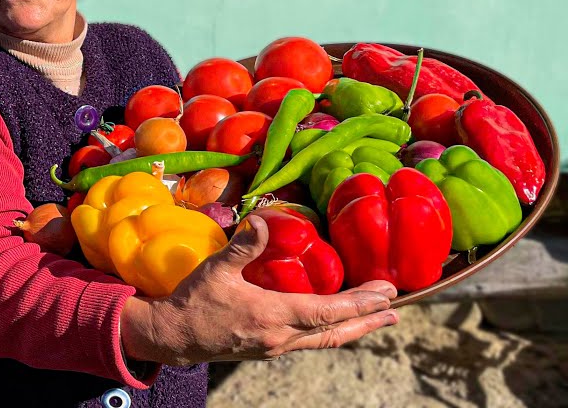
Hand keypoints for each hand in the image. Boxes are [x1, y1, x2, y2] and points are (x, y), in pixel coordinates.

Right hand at [121, 215, 398, 365]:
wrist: (173, 336)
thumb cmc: (192, 301)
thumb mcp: (215, 269)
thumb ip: (244, 246)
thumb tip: (266, 220)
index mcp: (271, 316)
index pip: (326, 311)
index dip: (359, 304)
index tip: (385, 296)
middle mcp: (280, 337)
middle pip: (335, 332)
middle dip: (368, 320)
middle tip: (396, 309)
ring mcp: (275, 346)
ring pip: (325, 339)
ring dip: (355, 329)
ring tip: (380, 320)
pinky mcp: (268, 347)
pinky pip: (309, 341)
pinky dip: (331, 330)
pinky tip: (336, 322)